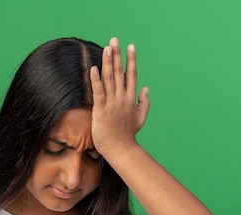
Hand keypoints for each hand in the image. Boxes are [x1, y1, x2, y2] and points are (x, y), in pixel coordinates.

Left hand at [90, 37, 149, 160]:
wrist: (120, 150)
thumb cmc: (128, 136)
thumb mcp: (140, 118)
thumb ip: (144, 102)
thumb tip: (146, 88)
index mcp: (130, 99)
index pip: (132, 75)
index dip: (131, 60)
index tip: (131, 46)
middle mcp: (122, 99)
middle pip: (120, 72)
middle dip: (117, 55)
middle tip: (115, 39)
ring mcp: (112, 104)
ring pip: (109, 79)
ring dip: (107, 62)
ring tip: (107, 48)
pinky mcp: (101, 110)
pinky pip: (99, 92)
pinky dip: (96, 80)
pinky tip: (94, 68)